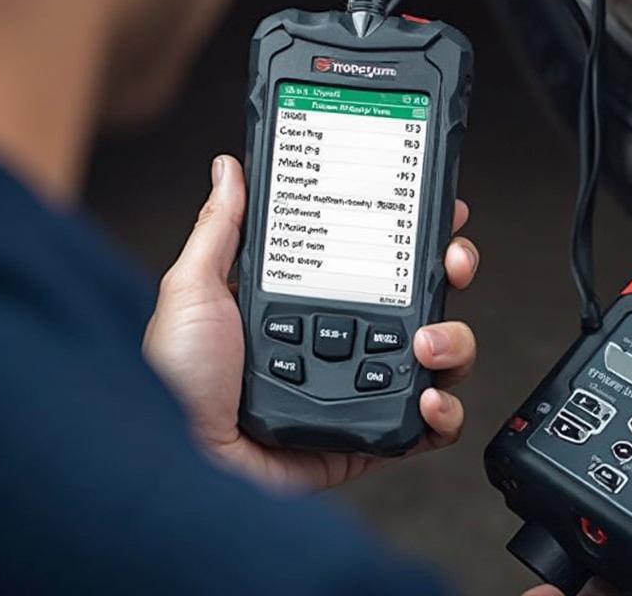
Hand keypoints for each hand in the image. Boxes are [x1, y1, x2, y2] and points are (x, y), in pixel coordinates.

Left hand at [143, 155, 479, 491]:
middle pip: (421, 299)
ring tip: (428, 341)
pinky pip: (428, 426)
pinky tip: (428, 397)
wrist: (182, 462)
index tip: (433, 210)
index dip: (411, 233)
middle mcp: (339, 342)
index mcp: (306, 302)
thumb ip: (220, 227)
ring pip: (438, 356)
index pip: (374, 258)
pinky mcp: (368, 436)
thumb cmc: (177, 381)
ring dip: (453, 340)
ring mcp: (358, 388)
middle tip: (450, 262)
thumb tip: (230, 169)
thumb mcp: (194, 287)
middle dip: (450, 272)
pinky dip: (445, 413)